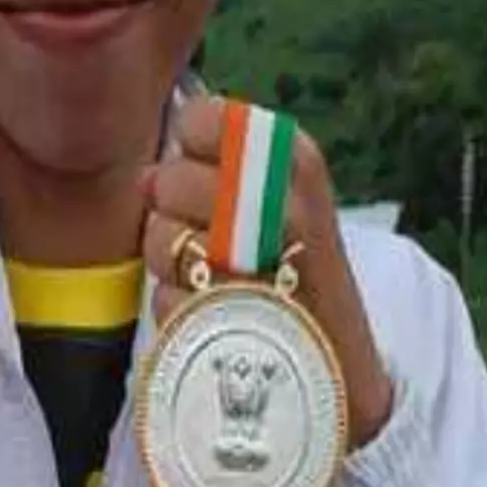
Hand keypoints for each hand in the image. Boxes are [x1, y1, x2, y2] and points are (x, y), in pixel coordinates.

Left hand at [140, 96, 394, 452]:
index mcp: (292, 157)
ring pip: (163, 238)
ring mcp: (261, 260)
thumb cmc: (299, 274)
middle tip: (209, 241)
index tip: (208, 176)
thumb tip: (146, 175)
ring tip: (215, 281)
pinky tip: (217, 318)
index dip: (187, 150)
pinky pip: (165, 297)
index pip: (201, 118)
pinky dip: (180, 313)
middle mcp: (281, 198)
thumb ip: (214, 175)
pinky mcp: (233, 317)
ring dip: (173, 267)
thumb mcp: (275, 205)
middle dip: (171, 214)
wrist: (340, 368)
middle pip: (169, 180)